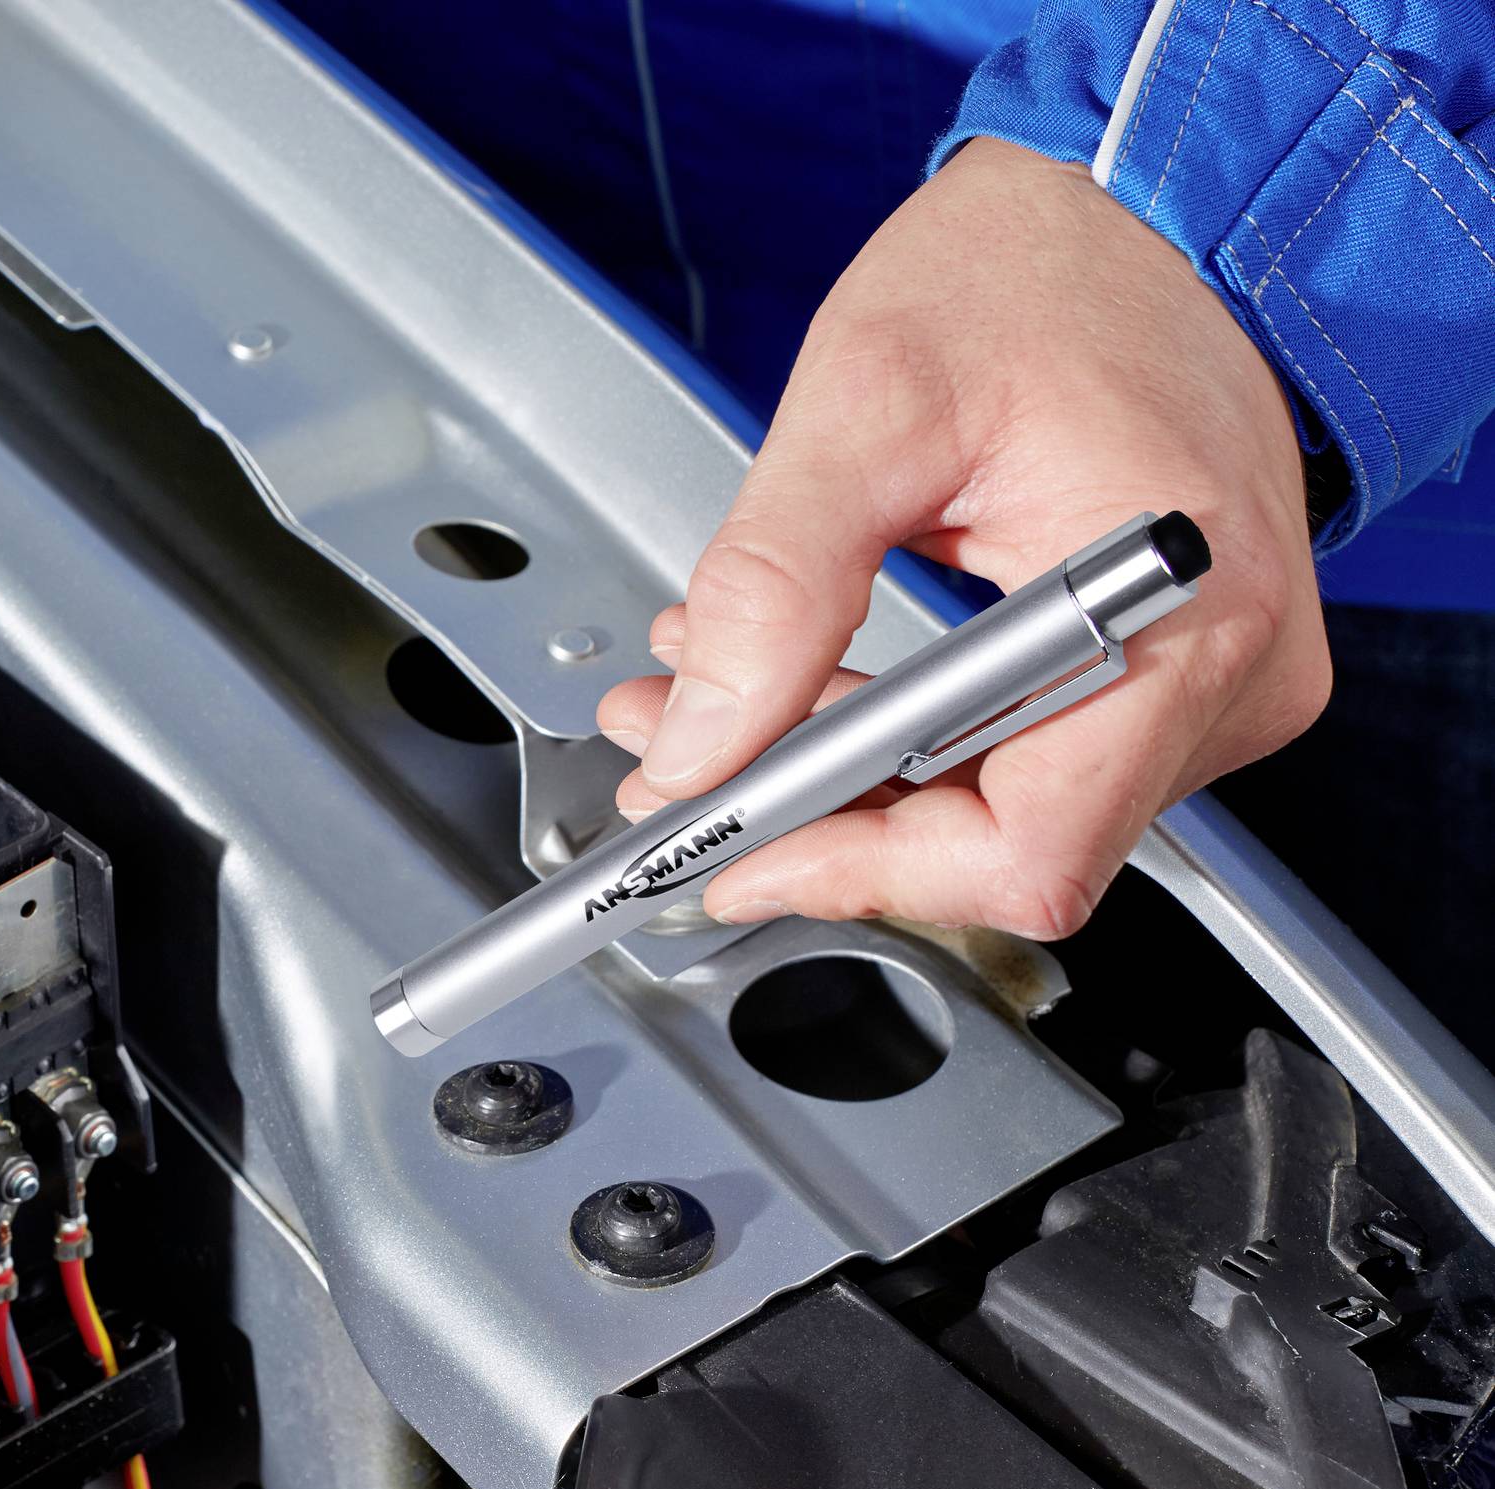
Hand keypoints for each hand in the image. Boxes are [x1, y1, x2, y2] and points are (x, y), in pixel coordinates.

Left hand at [598, 138, 1329, 937]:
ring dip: (844, 772)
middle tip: (681, 767)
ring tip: (707, 707)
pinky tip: (799, 683)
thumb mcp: (867, 407)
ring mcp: (1211, 672)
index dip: (860, 869)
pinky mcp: (1172, 659)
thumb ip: (773, 589)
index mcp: (1179, 604)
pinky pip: (1028, 746)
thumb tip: (703, 740)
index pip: (1024, 846)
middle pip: (1007, 839)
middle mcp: (1228, 668)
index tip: (732, 851)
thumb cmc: (1043, 265)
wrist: (1138, 199)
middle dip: (821, 813)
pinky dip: (902, 731)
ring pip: (1005, 801)